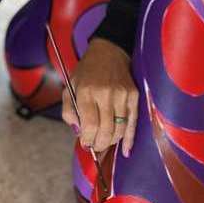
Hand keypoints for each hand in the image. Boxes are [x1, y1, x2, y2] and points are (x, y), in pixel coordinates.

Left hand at [61, 38, 138, 156]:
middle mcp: (105, 94)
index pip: (89, 124)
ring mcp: (122, 95)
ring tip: (105, 142)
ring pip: (120, 129)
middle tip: (95, 146)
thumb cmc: (86, 71)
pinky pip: (132, 122)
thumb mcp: (70, 87)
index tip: (85, 143)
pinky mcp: (134, 96)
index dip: (87, 139)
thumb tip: (78, 132)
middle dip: (99, 143)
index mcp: (86, 91)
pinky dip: (129, 138)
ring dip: (111, 141)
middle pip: (106, 130)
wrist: (108, 52)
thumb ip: (69, 111)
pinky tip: (125, 149)